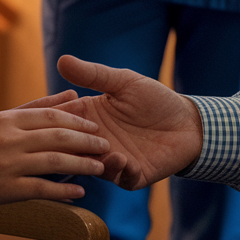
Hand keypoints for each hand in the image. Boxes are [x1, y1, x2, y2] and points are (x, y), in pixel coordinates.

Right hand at [0, 92, 108, 207]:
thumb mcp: (0, 119)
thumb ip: (36, 107)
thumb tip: (71, 94)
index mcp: (8, 119)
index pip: (51, 116)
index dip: (78, 121)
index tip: (96, 126)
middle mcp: (8, 139)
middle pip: (57, 136)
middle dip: (87, 141)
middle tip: (106, 145)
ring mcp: (6, 165)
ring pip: (53, 161)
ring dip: (82, 165)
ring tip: (100, 168)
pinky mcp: (3, 190)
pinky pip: (40, 188)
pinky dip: (63, 190)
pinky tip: (79, 192)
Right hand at [54, 55, 202, 190]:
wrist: (187, 121)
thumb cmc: (155, 99)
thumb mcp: (123, 82)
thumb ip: (93, 74)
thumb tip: (61, 60)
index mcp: (89, 117)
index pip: (62, 120)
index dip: (55, 119)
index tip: (52, 115)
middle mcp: (96, 141)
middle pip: (72, 147)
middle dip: (71, 144)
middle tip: (77, 137)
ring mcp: (113, 160)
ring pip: (94, 167)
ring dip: (97, 161)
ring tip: (108, 150)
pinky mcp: (133, 175)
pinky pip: (121, 179)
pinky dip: (121, 172)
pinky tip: (126, 161)